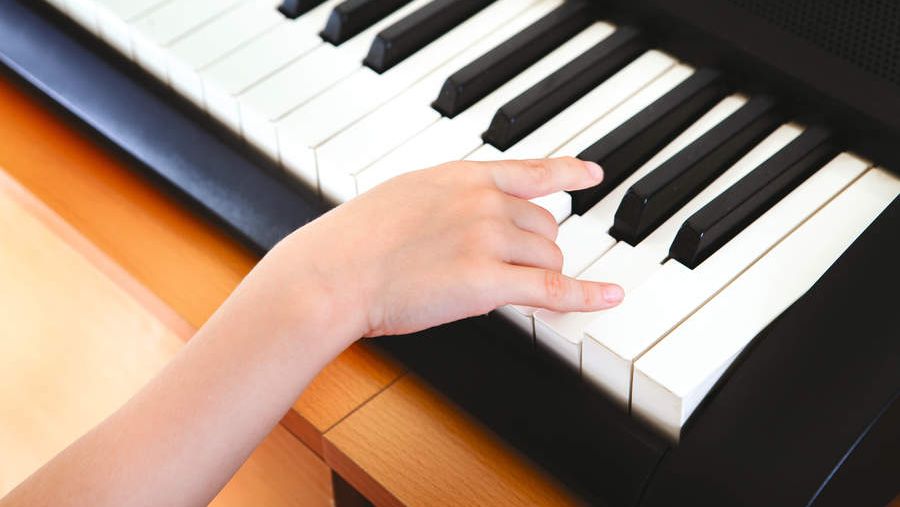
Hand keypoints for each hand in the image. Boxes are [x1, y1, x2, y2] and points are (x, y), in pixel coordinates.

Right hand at [267, 157, 623, 339]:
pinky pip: (552, 289)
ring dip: (537, 273)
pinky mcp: (488, 283)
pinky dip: (586, 295)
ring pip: (547, 258)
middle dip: (535, 248)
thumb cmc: (356, 240)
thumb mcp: (407, 195)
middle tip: (507, 266)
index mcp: (463, 177)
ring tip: (501, 285)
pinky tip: (608, 296)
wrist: (335, 272)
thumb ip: (448, 199)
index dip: (569, 172)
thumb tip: (471, 213)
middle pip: (545, 226)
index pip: (531, 171)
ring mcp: (488, 240)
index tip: (593, 174)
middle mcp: (483, 202)